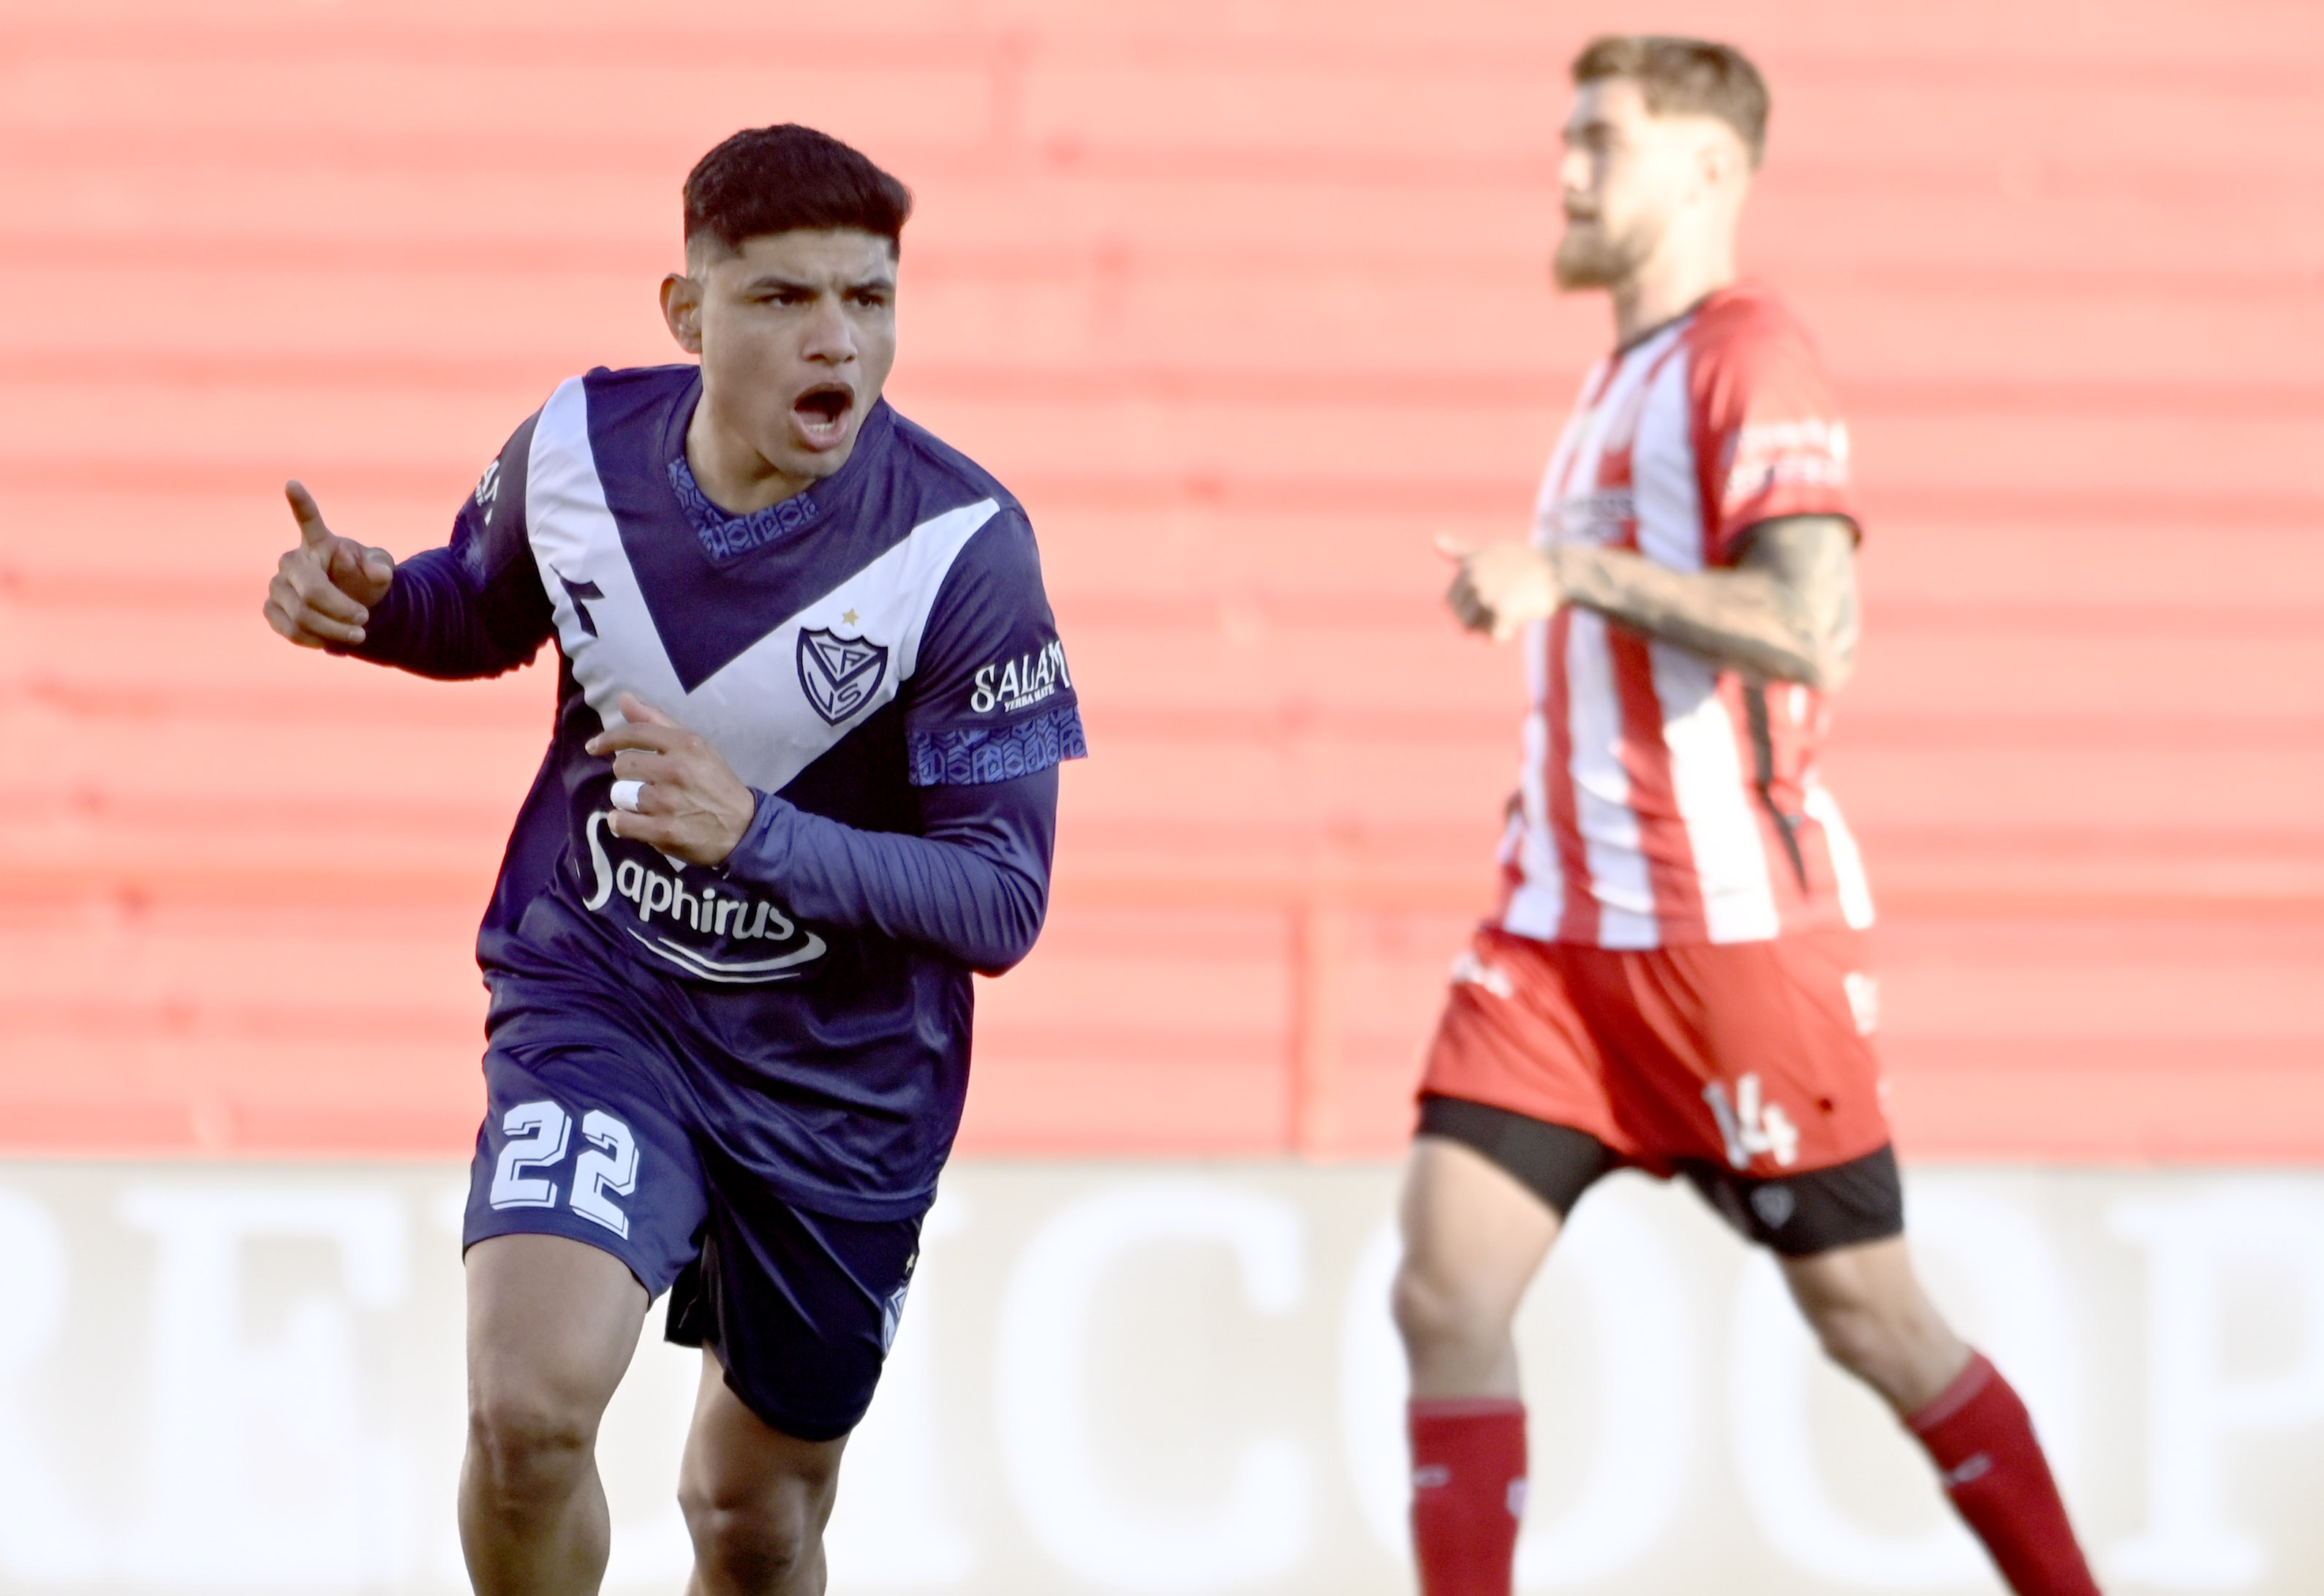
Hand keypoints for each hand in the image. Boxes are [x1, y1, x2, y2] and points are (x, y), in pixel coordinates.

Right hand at [263, 480, 395, 647]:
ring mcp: (277, 585)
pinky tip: (330, 641)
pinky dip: (314, 639)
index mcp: (319, 542)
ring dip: (332, 630)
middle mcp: (291, 560)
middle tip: (364, 620)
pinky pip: (288, 629)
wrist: (351, 604)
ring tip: (358, 635)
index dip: (301, 502)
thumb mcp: (380, 570)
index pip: (309, 519)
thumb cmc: (364, 578)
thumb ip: (380, 567)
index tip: (293, 483)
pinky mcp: (271, 608)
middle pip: (310, 589)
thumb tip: (376, 572)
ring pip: (300, 614)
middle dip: (339, 609)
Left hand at [584, 693, 756, 865]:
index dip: (608, 739)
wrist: (743, 826)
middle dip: (627, 775)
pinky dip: (624, 823)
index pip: (634, 733)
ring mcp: (668, 801)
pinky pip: (621, 822)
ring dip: (628, 801)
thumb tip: (624, 698)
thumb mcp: (696, 746)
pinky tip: (637, 822)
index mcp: (685, 744)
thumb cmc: (716, 783)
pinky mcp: (664, 830)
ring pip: (620, 795)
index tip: (594, 747)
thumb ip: (658, 721)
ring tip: (647, 805)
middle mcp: (675, 770)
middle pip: (622, 766)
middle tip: (644, 783)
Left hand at [1436, 534, 1561, 640]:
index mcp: (1467, 567)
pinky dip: (1506, 633)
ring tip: (1513, 608)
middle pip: (1461, 619)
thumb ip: (1462, 551)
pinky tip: (1520, 615)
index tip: (1493, 595)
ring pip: (1474, 629)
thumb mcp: (1491, 551)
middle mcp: (1472, 579)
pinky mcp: (1500, 609)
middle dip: (1480, 619)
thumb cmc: (1527, 563)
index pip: (1450, 603)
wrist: (1560, 572)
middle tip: (1507, 602)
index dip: (1470, 607)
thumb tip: (1436, 540)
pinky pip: (1493, 636)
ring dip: (1492, 626)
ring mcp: (1485, 594)